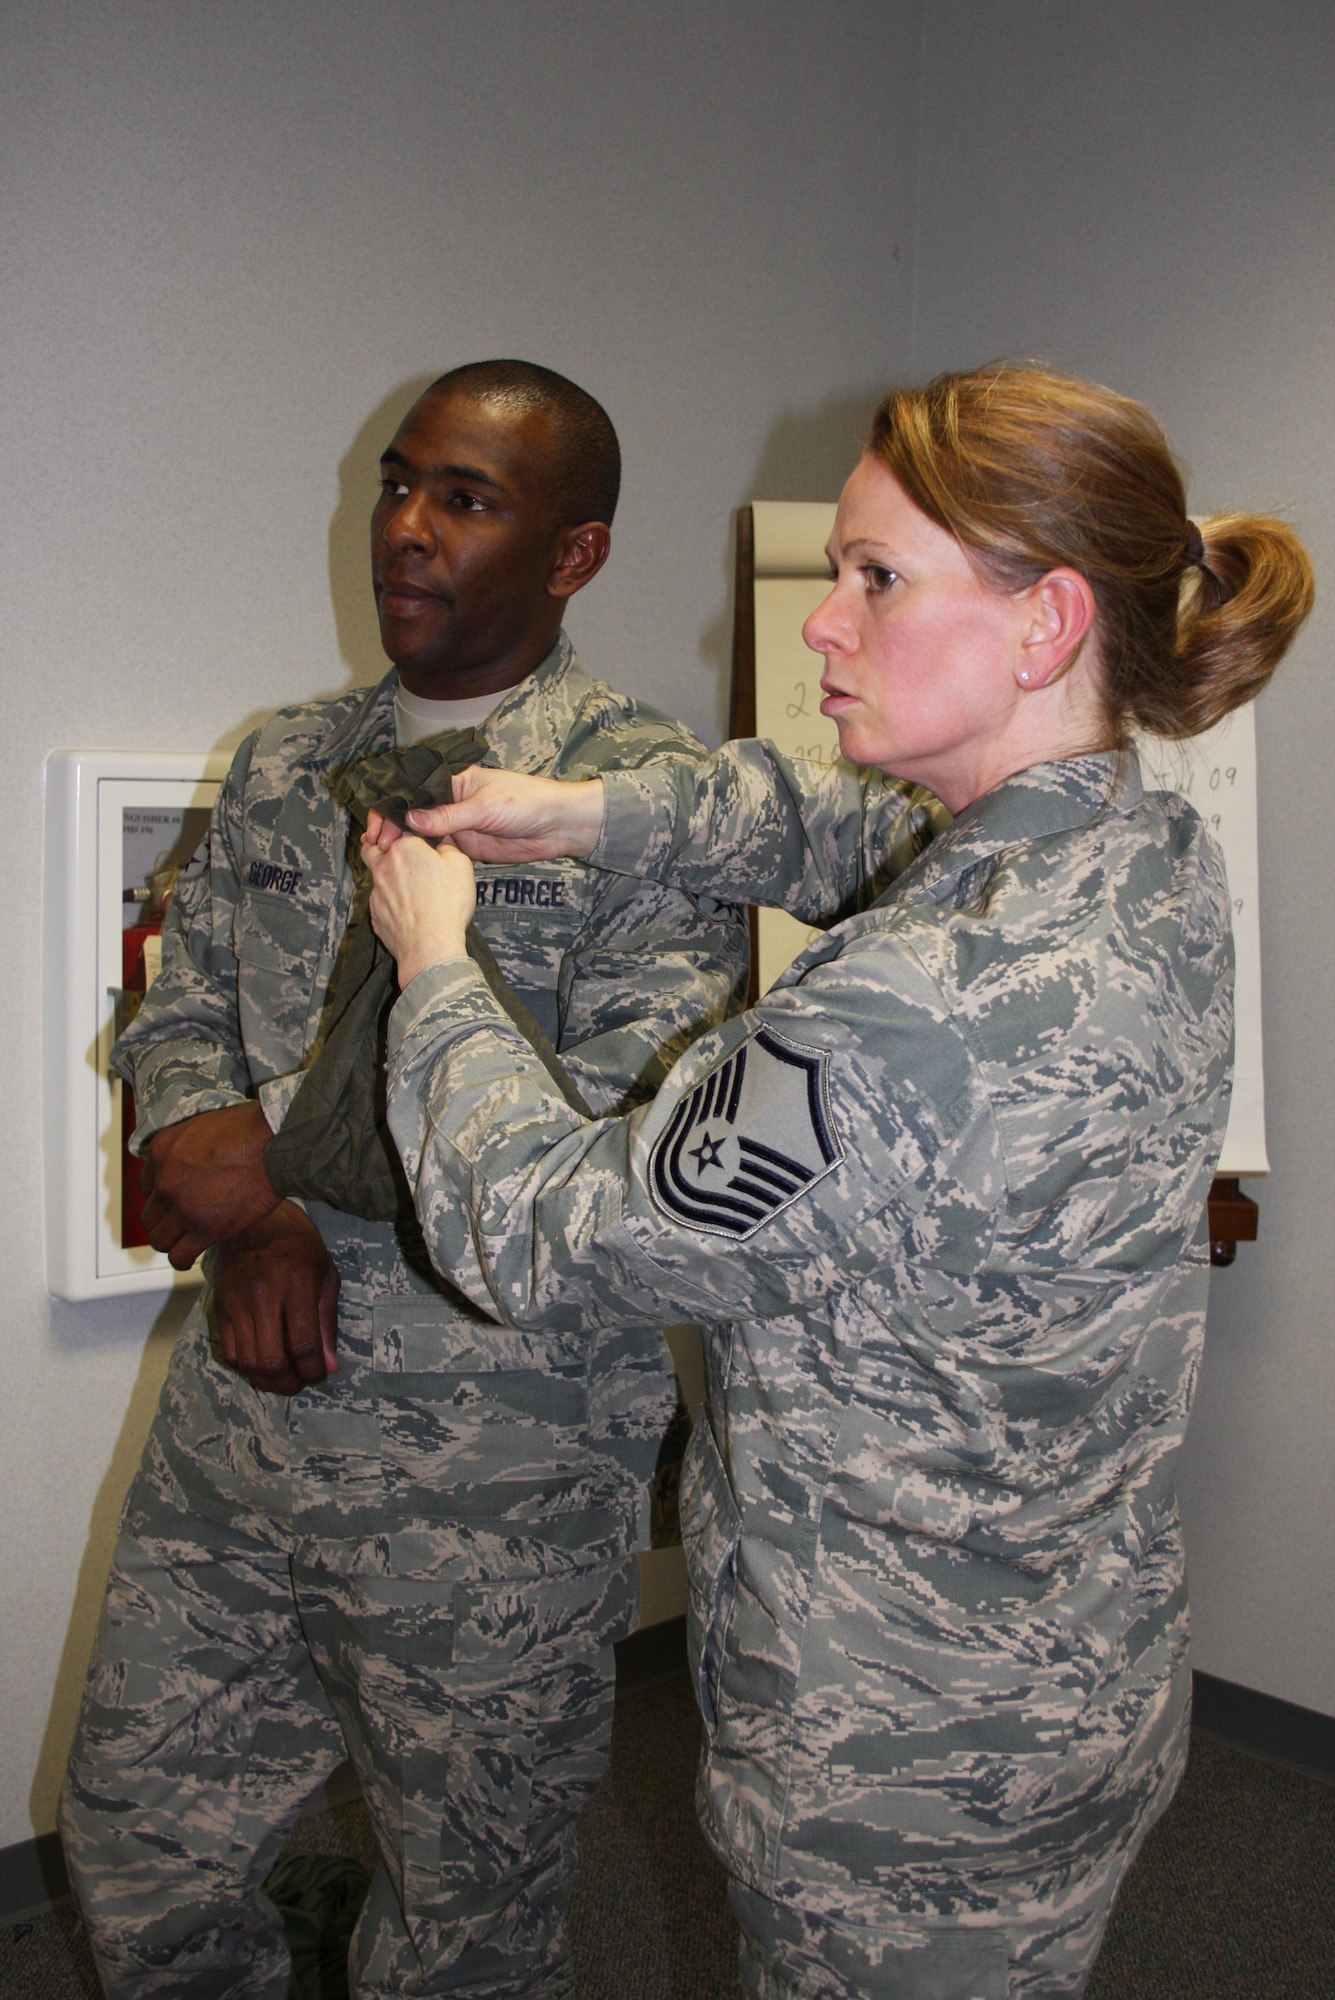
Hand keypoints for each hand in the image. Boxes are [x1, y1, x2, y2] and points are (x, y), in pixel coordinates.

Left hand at [140, 1101, 282, 1269]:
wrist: (274, 1145)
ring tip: (184, 1238)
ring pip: (159, 1238)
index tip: (177, 1196)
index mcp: (162, 1151)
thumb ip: (187, 1146)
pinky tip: (190, 1254)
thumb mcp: (203, 1125)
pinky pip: (178, 1256)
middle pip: (150, 1214)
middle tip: (181, 1218)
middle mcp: (166, 1181)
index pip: (146, 1184)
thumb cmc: (250, 1129)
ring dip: (171, 1239)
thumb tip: (191, 1160)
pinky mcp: (205, 1229)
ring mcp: (183, 1208)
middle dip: (165, 1218)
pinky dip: (181, 1259)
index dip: (163, 1193)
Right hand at [213, 1202, 339, 1393]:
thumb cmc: (296, 1243)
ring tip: (283, 1376)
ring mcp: (237, 1303)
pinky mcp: (220, 1307)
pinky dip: (247, 1367)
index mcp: (296, 1285)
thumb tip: (330, 1364)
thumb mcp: (325, 1274)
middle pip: (271, 1361)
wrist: (252, 1219)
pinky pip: (230, 1352)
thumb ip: (327, 1321)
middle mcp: (263, 1296)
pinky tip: (262, 1362)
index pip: (303, 1345)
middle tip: (300, 1381)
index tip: (320, 1374)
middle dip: (289, 1383)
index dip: (314, 1371)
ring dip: (268, 1380)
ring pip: (248, 1363)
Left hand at [361, 829, 475, 986]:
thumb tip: (442, 846)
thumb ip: (448, 848)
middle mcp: (383, 867)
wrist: (430, 946)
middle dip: (380, 847)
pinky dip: (391, 903)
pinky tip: (408, 912)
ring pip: (376, 878)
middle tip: (397, 854)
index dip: (408, 833)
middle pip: (371, 848)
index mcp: (404, 848)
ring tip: (410, 891)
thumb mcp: (461, 865)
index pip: (398, 828)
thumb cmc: (446, 905)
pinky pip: (381, 902)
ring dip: (388, 879)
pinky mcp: (375, 915)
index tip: (418, 840)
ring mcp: (376, 893)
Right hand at [364, 767, 604, 863]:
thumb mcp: (484, 807)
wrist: (558, 826)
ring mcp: (457, 825)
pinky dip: (421, 858)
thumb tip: (409, 818)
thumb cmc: (527, 802)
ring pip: (421, 834)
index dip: (392, 808)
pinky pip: (437, 851)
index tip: (378, 827)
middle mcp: (451, 802)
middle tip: (377, 847)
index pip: (413, 791)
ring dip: (403, 845)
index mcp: (453, 780)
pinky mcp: (465, 847)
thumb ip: (448, 815)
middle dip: (392, 828)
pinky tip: (404, 867)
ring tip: (382, 859)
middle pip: (412, 814)